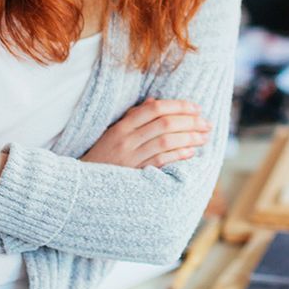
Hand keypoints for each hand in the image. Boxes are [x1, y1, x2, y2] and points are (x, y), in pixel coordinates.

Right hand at [81, 98, 210, 168]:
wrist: (82, 187)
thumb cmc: (102, 158)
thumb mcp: (112, 133)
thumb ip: (133, 117)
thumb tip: (154, 101)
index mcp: (121, 127)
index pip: (153, 109)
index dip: (177, 105)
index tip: (196, 108)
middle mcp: (125, 140)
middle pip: (163, 124)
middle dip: (189, 121)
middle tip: (206, 123)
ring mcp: (130, 158)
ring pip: (165, 142)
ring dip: (189, 137)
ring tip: (204, 137)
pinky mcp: (134, 175)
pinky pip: (160, 162)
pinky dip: (178, 155)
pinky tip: (191, 152)